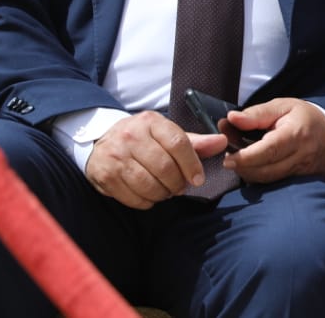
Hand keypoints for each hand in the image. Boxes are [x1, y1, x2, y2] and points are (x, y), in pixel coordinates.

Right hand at [85, 110, 227, 208]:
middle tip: (180, 186)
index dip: (192, 164)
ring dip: (163, 194)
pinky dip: (147, 202)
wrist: (102, 142)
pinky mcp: (105, 175)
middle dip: (177, 183)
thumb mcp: (167, 135)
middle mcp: (131, 135)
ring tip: (165, 191)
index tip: (198, 179)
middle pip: (165, 167)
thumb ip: (195, 142)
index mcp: (151, 122)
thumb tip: (222, 141)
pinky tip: (149, 195)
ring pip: (149, 185)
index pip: (178, 143)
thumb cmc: (142, 139)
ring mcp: (116, 156)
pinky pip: (134, 198)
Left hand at [221, 98, 324, 182]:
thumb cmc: (304, 117)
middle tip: (228, 157)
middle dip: (242, 167)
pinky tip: (252, 168)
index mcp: (295, 134)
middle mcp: (300, 156)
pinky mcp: (300, 181)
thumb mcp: (282, 106)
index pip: (269, 150)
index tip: (228, 158)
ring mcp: (301, 172)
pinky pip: (274, 184)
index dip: (246, 157)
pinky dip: (259, 177)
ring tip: (238, 160)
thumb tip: (232, 119)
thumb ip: (256, 114)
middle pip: (266, 170)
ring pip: (268, 180)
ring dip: (248, 173)